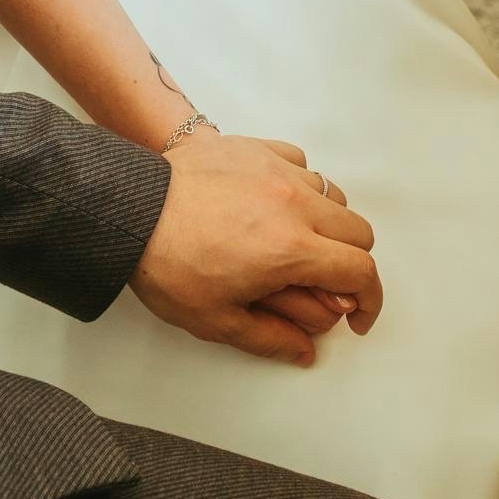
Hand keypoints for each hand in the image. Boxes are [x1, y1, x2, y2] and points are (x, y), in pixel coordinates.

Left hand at [129, 132, 380, 367]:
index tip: (355, 316)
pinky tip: (274, 201)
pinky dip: (299, 183)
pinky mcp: (254, 147)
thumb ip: (271, 339)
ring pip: (331, 194)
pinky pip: (299, 161)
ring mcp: (275, 169)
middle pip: (357, 230)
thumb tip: (306, 352)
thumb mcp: (217, 320)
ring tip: (296, 242)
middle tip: (324, 283)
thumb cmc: (168, 265)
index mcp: (292, 249)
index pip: (361, 271)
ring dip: (326, 222)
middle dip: (350, 263)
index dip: (369, 299)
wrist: (129, 209)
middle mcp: (294, 203)